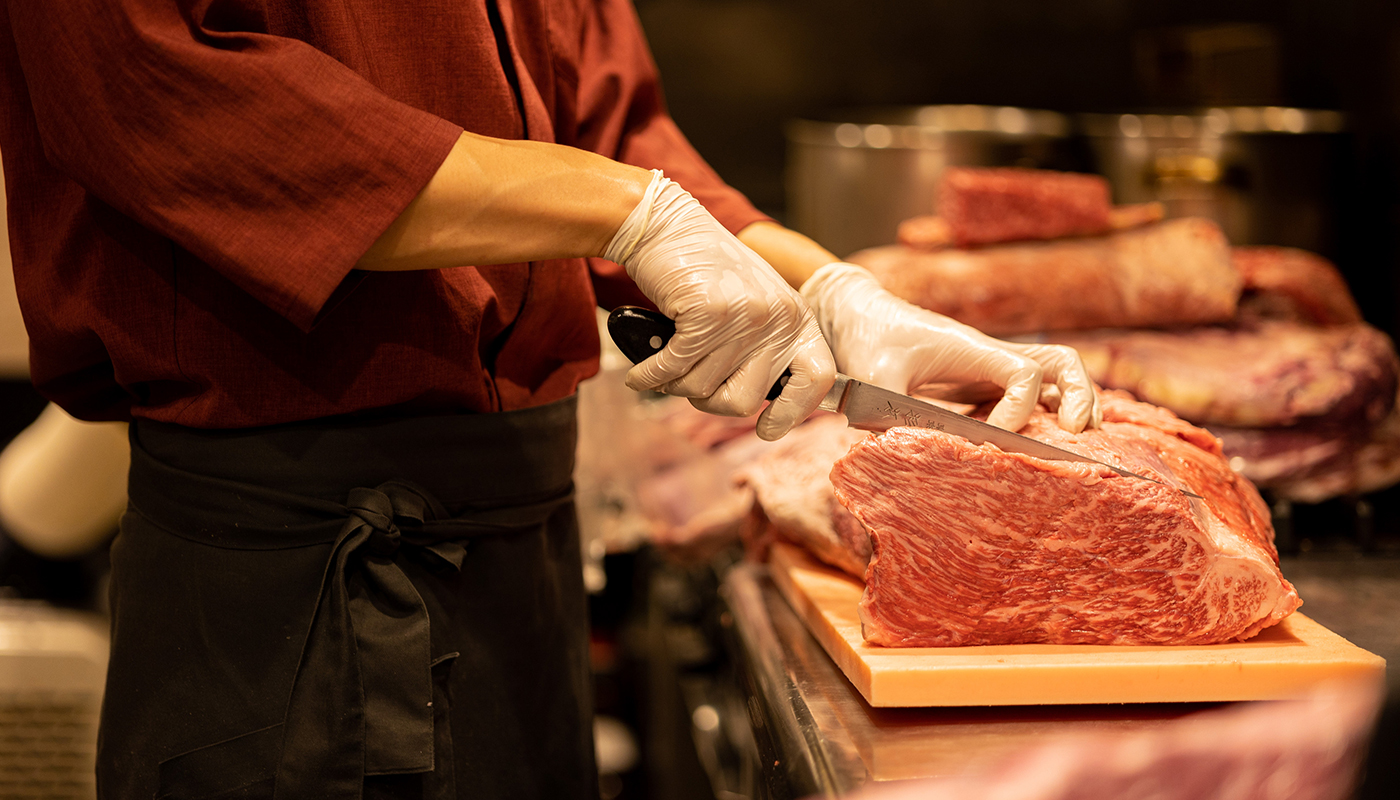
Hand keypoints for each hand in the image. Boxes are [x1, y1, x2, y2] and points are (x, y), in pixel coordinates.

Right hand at [604, 172, 835, 440]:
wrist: (666, 226)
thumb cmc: (704, 271)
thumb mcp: (752, 305)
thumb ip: (763, 348)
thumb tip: (756, 406)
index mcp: (796, 318)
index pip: (817, 379)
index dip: (793, 412)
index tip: (766, 428)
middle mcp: (778, 317)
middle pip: (745, 401)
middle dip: (709, 401)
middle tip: (689, 380)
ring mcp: (744, 315)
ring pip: (702, 388)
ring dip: (674, 382)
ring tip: (666, 357)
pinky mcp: (707, 313)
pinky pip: (673, 370)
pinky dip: (650, 375)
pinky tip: (641, 371)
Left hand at [800, 263, 1099, 432]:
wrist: (857, 313)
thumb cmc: (868, 337)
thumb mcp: (874, 376)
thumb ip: (891, 412)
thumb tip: (908, 449)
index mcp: (972, 349)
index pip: (1024, 373)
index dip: (1020, 408)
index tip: (995, 437)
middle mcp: (990, 356)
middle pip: (1061, 363)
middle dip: (1079, 397)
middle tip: (1074, 434)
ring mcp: (988, 368)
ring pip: (1051, 377)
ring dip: (1069, 405)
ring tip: (1071, 443)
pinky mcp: (977, 382)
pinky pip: (1025, 395)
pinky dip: (1040, 415)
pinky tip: (1032, 445)